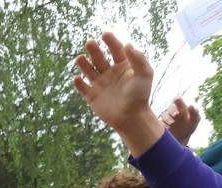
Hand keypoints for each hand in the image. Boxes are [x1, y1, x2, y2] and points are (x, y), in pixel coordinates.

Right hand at [73, 32, 163, 155]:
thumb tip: (127, 44)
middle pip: (99, 58)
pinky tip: (77, 78)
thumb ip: (138, 59)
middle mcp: (110, 73)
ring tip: (79, 58)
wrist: (132, 118)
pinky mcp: (92, 96)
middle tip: (89, 43)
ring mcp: (100, 84)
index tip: (105, 34)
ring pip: (89, 70)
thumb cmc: (140, 96)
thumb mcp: (144, 74)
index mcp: (123, 66)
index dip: (110, 41)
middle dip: (93, 50)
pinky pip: (82, 87)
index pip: (116, 49)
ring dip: (83, 64)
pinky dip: (78, 83)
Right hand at [160, 97, 200, 146]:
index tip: (177, 100)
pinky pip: (160, 123)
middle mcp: (172, 112)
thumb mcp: (195, 121)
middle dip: (172, 110)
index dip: (177, 100)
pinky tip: (168, 128)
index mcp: (180, 108)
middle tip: (176, 115)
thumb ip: (195, 113)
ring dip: (168, 118)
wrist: (181, 139)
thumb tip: (190, 106)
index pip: (178, 101)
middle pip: (170, 108)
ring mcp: (165, 118)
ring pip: (164, 114)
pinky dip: (164, 125)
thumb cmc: (189, 128)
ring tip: (172, 123)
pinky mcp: (161, 125)